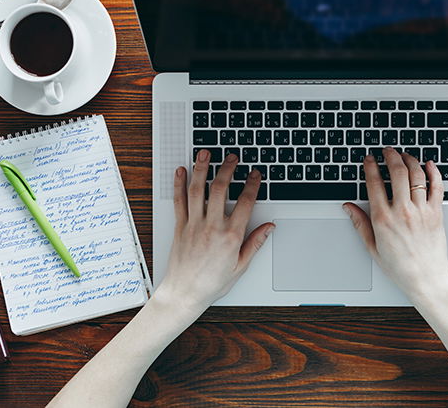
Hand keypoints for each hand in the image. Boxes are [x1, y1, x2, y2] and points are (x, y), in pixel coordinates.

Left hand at [155, 151, 274, 317]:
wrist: (185, 293)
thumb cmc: (212, 283)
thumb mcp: (241, 266)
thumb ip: (255, 243)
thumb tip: (269, 227)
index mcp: (231, 236)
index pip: (245, 203)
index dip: (251, 185)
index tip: (254, 174)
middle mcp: (212, 227)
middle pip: (220, 190)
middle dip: (227, 169)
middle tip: (231, 157)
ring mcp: (194, 225)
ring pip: (197, 190)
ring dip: (201, 169)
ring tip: (205, 154)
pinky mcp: (180, 227)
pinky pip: (179, 201)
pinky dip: (179, 184)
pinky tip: (181, 171)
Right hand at [343, 148, 447, 301]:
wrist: (425, 278)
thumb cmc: (399, 266)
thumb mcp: (372, 247)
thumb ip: (360, 224)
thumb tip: (348, 207)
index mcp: (383, 219)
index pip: (374, 183)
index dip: (370, 167)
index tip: (369, 159)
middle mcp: (402, 211)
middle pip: (397, 173)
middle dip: (391, 156)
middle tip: (387, 150)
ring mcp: (421, 211)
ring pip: (416, 175)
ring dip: (410, 160)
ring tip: (405, 155)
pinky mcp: (436, 213)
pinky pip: (437, 186)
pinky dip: (434, 172)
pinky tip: (429, 164)